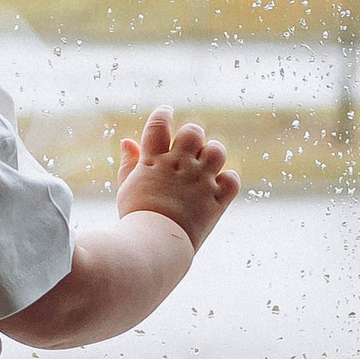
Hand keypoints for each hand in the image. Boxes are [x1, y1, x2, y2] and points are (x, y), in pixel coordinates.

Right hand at [116, 106, 240, 249]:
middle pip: (193, 132)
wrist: (153, 246)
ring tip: (204, 165)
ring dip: (212, 154)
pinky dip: (227, 180)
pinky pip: (232, 179)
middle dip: (192, 136)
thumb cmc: (135, 218)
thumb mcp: (127, 187)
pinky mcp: (216, 200)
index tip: (166, 112)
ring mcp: (200, 181)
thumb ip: (130, 163)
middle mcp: (179, 166)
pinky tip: (217, 186)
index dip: (164, 114)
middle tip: (189, 148)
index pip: (159, 124)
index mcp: (153, 160)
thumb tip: (128, 141)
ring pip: (217, 151)